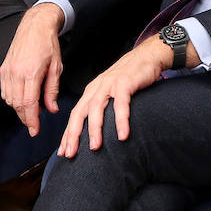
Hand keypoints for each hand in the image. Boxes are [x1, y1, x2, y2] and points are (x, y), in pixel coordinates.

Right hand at [0, 3, 65, 134]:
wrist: (35, 26)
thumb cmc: (48, 45)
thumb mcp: (56, 67)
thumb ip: (52, 90)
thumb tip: (51, 109)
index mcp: (31, 72)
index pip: (28, 104)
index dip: (32, 120)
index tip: (35, 130)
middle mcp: (16, 72)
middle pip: (17, 105)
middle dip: (26, 118)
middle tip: (34, 125)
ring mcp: (7, 71)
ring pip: (9, 99)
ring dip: (19, 109)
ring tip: (31, 111)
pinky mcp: (3, 69)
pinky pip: (5, 91)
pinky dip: (12, 100)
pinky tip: (21, 100)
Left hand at [58, 37, 171, 159]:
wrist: (147, 56)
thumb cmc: (130, 78)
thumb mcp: (111, 92)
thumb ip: (103, 108)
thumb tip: (97, 132)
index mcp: (92, 91)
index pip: (75, 115)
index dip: (68, 134)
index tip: (63, 153)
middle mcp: (97, 88)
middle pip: (80, 112)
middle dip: (73, 134)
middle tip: (70, 154)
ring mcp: (110, 84)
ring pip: (96, 108)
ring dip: (94, 129)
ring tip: (95, 147)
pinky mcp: (125, 83)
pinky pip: (121, 103)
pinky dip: (120, 120)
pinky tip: (122, 135)